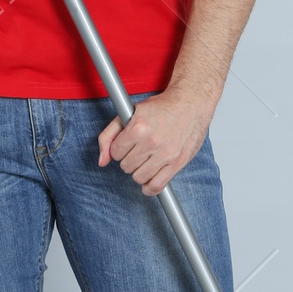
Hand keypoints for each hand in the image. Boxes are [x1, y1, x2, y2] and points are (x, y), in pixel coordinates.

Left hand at [97, 87, 215, 196]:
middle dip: (128, 159)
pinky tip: (149, 179)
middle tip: (138, 150)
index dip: (119, 149)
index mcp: (138, 127)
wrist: (190, 104)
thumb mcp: (130, 113)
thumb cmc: (162, 107)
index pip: (115, 152)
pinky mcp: (177, 163)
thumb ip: (109, 135)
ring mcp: (166, 154)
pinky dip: (149, 187)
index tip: (127, 144)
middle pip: (126, 166)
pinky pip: (157, 186)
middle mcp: (151, 142)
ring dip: (139, 171)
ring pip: (139, 177)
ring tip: (145, 161)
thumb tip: (102, 160)